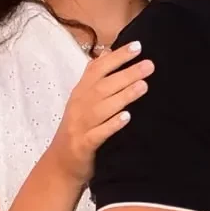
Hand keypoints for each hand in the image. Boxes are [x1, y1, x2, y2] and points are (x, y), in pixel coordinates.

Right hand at [48, 43, 152, 184]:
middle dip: (126, 74)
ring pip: (102, 108)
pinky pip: (98, 133)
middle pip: (103, 86)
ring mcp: (80, 125)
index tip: (138, 46)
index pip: (98, 68)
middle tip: (149, 65)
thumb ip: (94, 77)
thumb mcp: (83, 99)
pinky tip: (127, 118)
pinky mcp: (84, 144)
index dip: (117, 57)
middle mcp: (80, 105)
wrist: (61, 164)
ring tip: (143, 86)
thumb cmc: (79, 127)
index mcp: (81, 92)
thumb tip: (107, 52)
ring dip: (123, 96)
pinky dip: (112, 125)